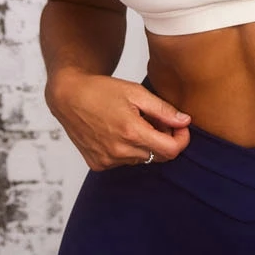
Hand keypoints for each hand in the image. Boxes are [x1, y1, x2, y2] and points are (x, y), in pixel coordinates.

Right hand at [45, 68, 191, 169]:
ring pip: (142, 159)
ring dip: (146, 144)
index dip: (182, 139)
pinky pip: (125, 161)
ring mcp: (107, 160)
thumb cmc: (102, 90)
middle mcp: (119, 151)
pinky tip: (119, 132)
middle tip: (156, 120)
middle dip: (164, 139)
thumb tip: (185, 121)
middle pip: (159, 156)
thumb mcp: (136, 93)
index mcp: (131, 132)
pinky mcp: (97, 164)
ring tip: (135, 122)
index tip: (181, 127)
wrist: (68, 96)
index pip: (172, 150)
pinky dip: (129, 149)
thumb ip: (163, 110)